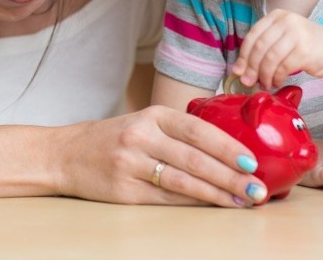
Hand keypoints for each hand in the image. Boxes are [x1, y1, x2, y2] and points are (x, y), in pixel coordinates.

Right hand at [53, 105, 267, 206]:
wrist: (65, 155)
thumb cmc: (113, 139)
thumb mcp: (143, 123)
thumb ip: (178, 133)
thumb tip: (230, 152)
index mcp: (151, 115)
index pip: (197, 129)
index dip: (227, 146)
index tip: (252, 161)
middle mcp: (141, 137)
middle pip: (194, 158)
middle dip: (231, 176)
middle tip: (257, 188)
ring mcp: (131, 164)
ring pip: (183, 182)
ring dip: (217, 194)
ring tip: (242, 201)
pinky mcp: (124, 191)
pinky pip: (166, 200)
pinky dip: (194, 204)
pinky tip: (212, 206)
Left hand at [231, 9, 322, 88]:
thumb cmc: (304, 46)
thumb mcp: (282, 39)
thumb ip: (262, 49)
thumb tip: (238, 71)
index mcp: (277, 15)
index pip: (252, 36)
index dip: (243, 56)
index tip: (238, 71)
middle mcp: (287, 21)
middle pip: (259, 48)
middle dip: (251, 68)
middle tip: (248, 82)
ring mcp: (297, 34)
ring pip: (270, 59)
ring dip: (264, 75)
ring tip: (264, 84)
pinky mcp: (305, 50)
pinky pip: (283, 67)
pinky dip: (277, 78)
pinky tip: (277, 82)